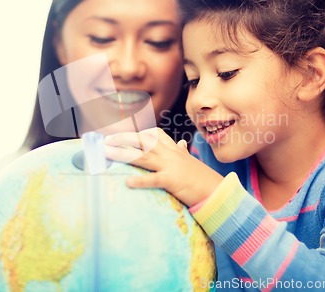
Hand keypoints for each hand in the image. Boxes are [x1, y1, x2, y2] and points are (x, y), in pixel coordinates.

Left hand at [104, 128, 222, 206]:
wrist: (217, 191)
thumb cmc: (202, 178)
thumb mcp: (190, 161)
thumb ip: (181, 152)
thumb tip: (180, 144)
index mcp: (174, 150)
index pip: (155, 134)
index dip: (139, 133)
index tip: (124, 134)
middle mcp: (170, 154)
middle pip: (144, 142)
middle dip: (124, 139)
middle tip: (107, 140)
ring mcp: (171, 166)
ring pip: (143, 157)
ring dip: (123, 154)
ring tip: (107, 153)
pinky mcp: (172, 181)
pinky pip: (153, 180)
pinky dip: (140, 180)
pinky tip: (127, 182)